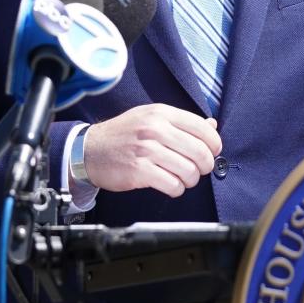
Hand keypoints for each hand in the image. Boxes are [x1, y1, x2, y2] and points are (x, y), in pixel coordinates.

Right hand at [83, 105, 221, 194]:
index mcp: (161, 113)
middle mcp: (155, 129)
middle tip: (200, 170)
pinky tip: (171, 185)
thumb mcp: (151, 118)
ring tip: (183, 178)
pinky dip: (177, 189)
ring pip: (189, 171)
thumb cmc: (124, 134)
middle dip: (205, 165)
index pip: (202, 127)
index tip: (213, 152)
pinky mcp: (139, 171)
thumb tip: (212, 126)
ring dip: (191, 180)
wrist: (89, 150)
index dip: (214, 143)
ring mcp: (147, 150)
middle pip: (200, 151)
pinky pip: (173, 185)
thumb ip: (182, 122)